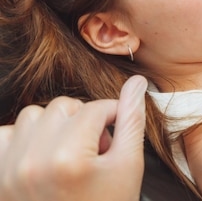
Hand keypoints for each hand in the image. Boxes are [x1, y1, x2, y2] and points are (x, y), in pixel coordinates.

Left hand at [0, 75, 147, 200]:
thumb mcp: (128, 166)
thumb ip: (131, 120)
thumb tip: (137, 82)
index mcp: (68, 157)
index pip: (96, 108)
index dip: (113, 115)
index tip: (117, 133)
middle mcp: (31, 160)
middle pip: (64, 106)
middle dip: (83, 121)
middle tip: (94, 151)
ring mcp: (8, 170)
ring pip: (33, 115)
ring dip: (54, 126)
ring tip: (69, 153)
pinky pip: (5, 134)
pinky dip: (23, 138)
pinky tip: (42, 157)